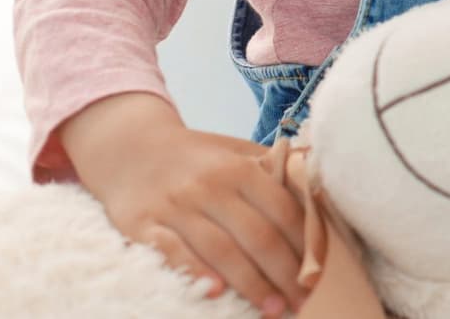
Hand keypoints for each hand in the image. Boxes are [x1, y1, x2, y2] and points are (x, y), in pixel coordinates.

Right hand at [60, 92, 311, 315]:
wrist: (130, 148)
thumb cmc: (195, 157)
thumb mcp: (235, 152)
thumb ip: (271, 171)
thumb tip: (316, 195)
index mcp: (239, 169)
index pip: (283, 210)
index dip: (305, 244)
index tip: (319, 272)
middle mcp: (210, 186)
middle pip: (257, 235)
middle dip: (285, 273)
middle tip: (304, 301)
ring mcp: (175, 206)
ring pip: (220, 249)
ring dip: (250, 283)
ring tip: (273, 309)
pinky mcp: (142, 225)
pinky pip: (171, 253)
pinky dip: (195, 272)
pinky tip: (217, 292)